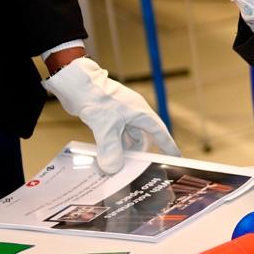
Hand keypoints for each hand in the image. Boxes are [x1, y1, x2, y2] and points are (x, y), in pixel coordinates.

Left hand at [43, 57, 179, 173]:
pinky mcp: (109, 117)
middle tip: (137, 170)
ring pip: (128, 137)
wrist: (78, 83)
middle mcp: (134, 115)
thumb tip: (113, 169)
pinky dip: (113, 145)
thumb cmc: (98, 99)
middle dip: (140, 153)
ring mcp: (121, 115)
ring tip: (119, 165)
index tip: (175, 158)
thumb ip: (111, 150)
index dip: (168, 146)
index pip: (160, 133)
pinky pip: (116, 135)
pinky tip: (107, 155)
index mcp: (141, 114)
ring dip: (124, 150)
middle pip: (143, 138)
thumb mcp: (106, 127)